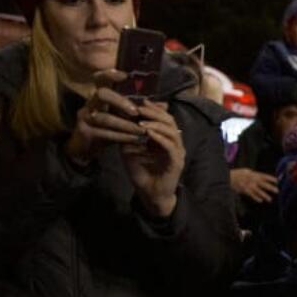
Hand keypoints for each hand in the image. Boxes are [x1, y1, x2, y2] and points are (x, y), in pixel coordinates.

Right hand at [64, 70, 147, 164]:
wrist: (86, 148)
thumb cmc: (108, 129)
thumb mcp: (125, 118)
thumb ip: (142, 110)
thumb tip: (164, 104)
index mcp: (100, 96)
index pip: (100, 78)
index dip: (110, 74)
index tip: (126, 75)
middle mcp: (90, 103)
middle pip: (101, 94)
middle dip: (120, 101)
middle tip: (136, 111)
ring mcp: (85, 117)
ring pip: (105, 117)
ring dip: (125, 124)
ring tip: (141, 130)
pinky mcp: (85, 131)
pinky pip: (104, 133)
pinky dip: (121, 136)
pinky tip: (134, 139)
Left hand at [121, 101, 185, 217]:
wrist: (149, 194)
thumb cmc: (141, 172)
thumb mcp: (130, 149)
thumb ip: (129, 135)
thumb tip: (119, 117)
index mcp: (165, 138)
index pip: (163, 118)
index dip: (153, 108)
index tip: (139, 101)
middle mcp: (174, 143)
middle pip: (170, 121)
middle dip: (154, 112)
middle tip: (140, 107)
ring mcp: (177, 152)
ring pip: (172, 131)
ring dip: (156, 123)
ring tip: (141, 119)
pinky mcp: (177, 162)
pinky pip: (170, 146)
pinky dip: (159, 137)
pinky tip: (148, 133)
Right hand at [230, 168, 278, 202]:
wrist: (228, 177)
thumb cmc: (238, 174)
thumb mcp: (247, 171)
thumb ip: (255, 175)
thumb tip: (263, 178)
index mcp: (254, 174)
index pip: (264, 176)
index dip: (271, 179)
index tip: (278, 181)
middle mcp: (252, 179)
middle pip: (263, 184)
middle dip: (270, 187)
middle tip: (278, 191)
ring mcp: (248, 185)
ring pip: (258, 190)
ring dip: (264, 195)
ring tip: (270, 199)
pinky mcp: (244, 190)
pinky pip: (251, 194)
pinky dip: (255, 197)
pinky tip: (260, 200)